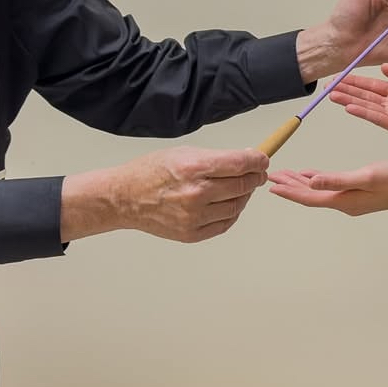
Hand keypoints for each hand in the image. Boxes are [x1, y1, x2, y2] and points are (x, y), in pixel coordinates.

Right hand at [61, 146, 268, 242]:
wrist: (125, 198)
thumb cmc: (152, 171)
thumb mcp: (184, 152)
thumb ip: (217, 158)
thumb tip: (248, 160)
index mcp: (194, 167)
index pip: (241, 164)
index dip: (258, 161)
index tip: (263, 159)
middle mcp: (196, 193)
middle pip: (243, 185)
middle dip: (255, 177)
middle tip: (257, 173)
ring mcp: (194, 216)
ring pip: (237, 206)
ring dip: (244, 195)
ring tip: (240, 187)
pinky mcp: (192, 233)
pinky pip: (225, 223)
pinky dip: (232, 212)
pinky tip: (229, 203)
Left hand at [267, 161, 387, 216]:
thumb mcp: (365, 177)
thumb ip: (336, 180)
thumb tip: (310, 182)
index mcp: (343, 201)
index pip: (309, 197)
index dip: (290, 191)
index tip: (272, 185)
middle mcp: (344, 202)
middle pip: (310, 194)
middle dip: (290, 185)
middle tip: (272, 176)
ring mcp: (351, 198)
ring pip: (318, 190)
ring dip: (301, 182)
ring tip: (284, 175)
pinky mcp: (358, 191)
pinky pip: (330, 185)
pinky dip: (317, 179)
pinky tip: (309, 174)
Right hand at [329, 61, 387, 145]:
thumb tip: (383, 67)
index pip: (372, 84)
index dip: (356, 80)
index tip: (341, 76)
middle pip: (365, 95)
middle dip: (347, 90)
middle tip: (329, 86)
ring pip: (366, 106)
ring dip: (349, 100)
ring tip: (333, 96)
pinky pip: (376, 118)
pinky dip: (362, 112)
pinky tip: (349, 107)